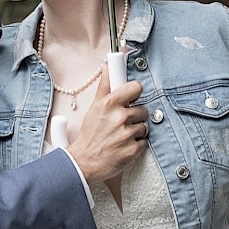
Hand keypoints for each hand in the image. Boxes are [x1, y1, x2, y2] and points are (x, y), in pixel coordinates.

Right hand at [66, 69, 147, 183]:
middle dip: (135, 116)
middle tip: (122, 122)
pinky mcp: (133, 150)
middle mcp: (120, 117)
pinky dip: (137, 144)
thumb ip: (104, 85)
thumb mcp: (94, 107)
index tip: (131, 98)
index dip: (135, 93)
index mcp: (109, 104)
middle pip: (143, 109)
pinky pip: (144, 141)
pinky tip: (125, 145)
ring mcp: (127, 134)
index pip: (136, 87)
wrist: (84, 161)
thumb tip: (107, 66)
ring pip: (144, 126)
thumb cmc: (90, 134)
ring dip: (136, 131)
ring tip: (122, 135)